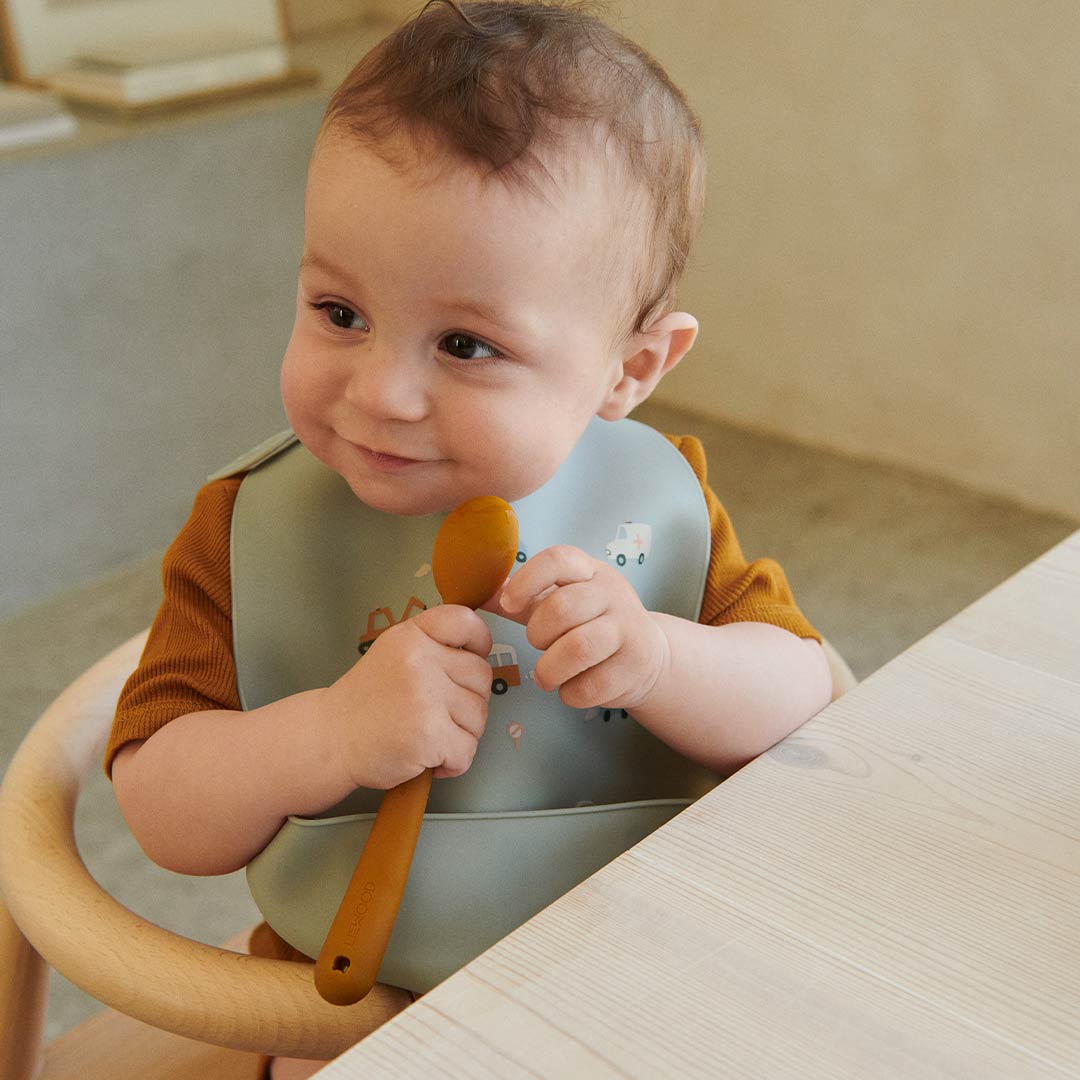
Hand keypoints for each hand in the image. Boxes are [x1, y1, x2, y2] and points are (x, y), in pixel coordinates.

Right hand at [317, 605, 492, 789]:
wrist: (330, 739)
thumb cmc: (367, 700)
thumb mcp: (394, 653)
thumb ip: (433, 646)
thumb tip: (480, 655)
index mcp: (412, 636)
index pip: (465, 621)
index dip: (478, 641)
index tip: (472, 657)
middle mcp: (420, 661)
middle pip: (482, 676)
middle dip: (469, 700)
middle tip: (438, 714)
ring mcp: (425, 698)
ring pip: (479, 716)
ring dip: (461, 734)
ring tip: (429, 735)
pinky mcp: (430, 735)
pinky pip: (467, 750)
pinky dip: (453, 762)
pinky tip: (429, 758)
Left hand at [489, 545, 669, 710]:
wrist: (647, 656)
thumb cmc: (591, 625)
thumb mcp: (560, 602)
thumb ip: (523, 599)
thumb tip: (479, 595)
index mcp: (589, 571)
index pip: (558, 559)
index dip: (527, 581)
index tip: (509, 604)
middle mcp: (612, 593)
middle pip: (562, 608)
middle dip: (538, 634)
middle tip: (537, 645)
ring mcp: (628, 628)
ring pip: (578, 648)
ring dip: (550, 670)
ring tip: (545, 676)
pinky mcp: (636, 665)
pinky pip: (592, 685)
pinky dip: (571, 694)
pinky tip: (571, 689)